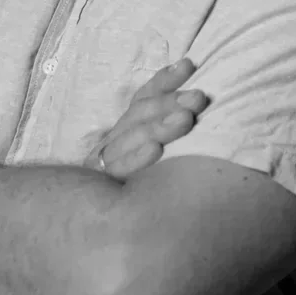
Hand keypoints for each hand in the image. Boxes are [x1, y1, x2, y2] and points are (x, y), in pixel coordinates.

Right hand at [84, 57, 208, 180]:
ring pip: (131, 137)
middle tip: (198, 98)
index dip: (165, 81)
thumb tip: (193, 81)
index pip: (143, 98)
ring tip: (185, 119)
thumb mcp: (152, 149)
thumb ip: (168, 120)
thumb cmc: (139, 187)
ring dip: (159, 126)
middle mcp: (114, 142)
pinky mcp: (104, 187)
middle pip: (139, 115)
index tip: (189, 66)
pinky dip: (137, 158)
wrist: (97, 229)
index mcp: (126, 130)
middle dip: (170, 103)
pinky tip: (155, 151)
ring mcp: (106, 163)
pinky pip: (119, 171)